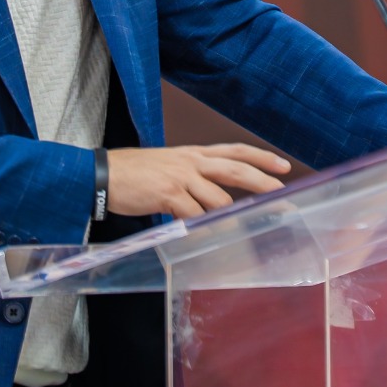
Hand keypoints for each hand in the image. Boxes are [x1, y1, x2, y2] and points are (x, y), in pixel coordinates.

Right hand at [105, 143, 291, 218]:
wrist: (103, 175)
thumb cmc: (133, 173)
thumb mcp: (169, 166)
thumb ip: (193, 178)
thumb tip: (214, 199)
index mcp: (193, 153)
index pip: (235, 150)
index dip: (261, 157)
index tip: (283, 166)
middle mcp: (191, 161)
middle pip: (236, 169)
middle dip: (262, 182)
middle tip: (281, 194)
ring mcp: (181, 177)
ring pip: (218, 199)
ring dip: (225, 217)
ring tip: (229, 230)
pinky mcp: (169, 194)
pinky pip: (195, 215)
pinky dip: (201, 228)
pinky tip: (201, 235)